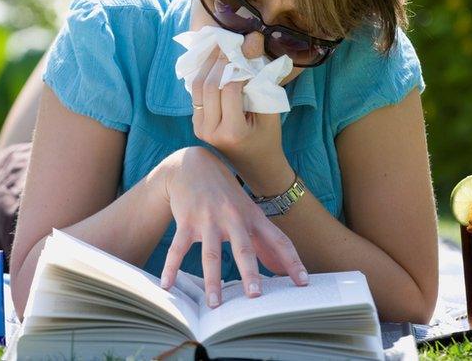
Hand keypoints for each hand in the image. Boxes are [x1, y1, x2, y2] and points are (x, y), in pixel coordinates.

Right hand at [158, 147, 308, 307]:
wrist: (192, 165)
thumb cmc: (225, 195)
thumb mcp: (248, 213)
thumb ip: (265, 242)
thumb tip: (282, 270)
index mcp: (253, 217)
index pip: (278, 240)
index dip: (292, 261)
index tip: (303, 282)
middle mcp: (233, 218)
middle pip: (244, 248)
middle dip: (250, 272)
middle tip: (255, 295)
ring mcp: (208, 219)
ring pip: (211, 254)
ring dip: (212, 280)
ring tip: (214, 304)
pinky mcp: (186, 221)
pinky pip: (178, 248)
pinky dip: (171, 267)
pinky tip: (168, 285)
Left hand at [191, 46, 283, 189]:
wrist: (256, 165)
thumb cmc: (269, 138)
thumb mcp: (271, 111)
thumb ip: (262, 78)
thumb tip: (253, 40)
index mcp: (232, 131)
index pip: (229, 89)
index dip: (237, 65)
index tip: (247, 47)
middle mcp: (210, 131)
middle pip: (208, 86)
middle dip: (219, 60)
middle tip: (230, 41)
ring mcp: (199, 129)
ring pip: (197, 87)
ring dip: (207, 65)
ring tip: (220, 47)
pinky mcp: (196, 124)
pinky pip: (196, 95)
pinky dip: (204, 76)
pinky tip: (214, 63)